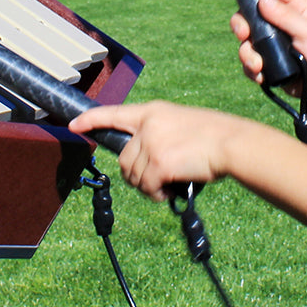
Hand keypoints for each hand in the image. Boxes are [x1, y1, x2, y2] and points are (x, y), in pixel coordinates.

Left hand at [70, 101, 246, 201]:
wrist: (231, 142)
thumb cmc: (215, 136)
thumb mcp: (181, 123)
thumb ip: (159, 134)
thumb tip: (146, 160)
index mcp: (153, 111)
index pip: (114, 113)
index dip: (91, 119)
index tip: (74, 125)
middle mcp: (147, 125)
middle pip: (123, 158)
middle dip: (136, 174)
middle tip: (156, 181)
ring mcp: (151, 143)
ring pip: (133, 175)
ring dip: (147, 186)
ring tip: (168, 184)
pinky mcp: (158, 162)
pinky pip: (146, 186)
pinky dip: (156, 194)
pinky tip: (170, 191)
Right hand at [232, 0, 306, 110]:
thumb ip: (286, 17)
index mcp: (294, 6)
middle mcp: (278, 19)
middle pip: (247, 11)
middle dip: (240, 24)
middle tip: (244, 34)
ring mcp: (270, 39)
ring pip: (244, 39)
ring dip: (246, 54)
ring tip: (258, 66)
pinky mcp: (265, 58)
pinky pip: (247, 60)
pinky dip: (251, 69)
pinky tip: (261, 76)